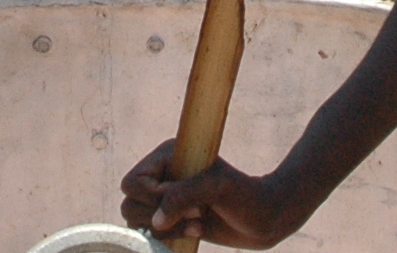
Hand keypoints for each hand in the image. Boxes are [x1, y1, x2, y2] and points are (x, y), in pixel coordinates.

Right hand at [121, 140, 316, 247]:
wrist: (267, 217)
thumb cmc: (246, 196)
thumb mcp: (216, 188)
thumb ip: (181, 197)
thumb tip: (155, 220)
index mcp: (168, 157)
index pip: (133, 182)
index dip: (152, 197)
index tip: (186, 200)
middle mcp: (163, 177)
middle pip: (130, 203)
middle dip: (159, 215)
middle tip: (196, 213)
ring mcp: (167, 200)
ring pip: (137, 221)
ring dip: (167, 229)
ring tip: (197, 224)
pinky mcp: (174, 220)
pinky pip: (152, 234)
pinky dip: (169, 238)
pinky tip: (195, 232)